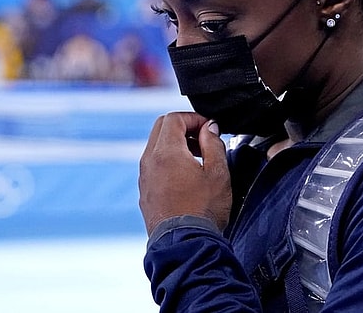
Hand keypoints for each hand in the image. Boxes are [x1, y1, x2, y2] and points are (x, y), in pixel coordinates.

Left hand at [139, 112, 230, 235]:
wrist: (184, 244)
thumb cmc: (202, 211)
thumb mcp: (218, 173)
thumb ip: (213, 144)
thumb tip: (209, 128)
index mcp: (166, 152)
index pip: (174, 118)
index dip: (194, 118)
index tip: (209, 129)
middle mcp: (149, 161)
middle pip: (161, 127)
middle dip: (183, 127)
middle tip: (203, 139)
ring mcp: (144, 177)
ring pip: (155, 146)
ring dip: (175, 144)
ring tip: (198, 159)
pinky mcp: (145, 192)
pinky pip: (153, 165)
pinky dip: (167, 161)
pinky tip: (186, 177)